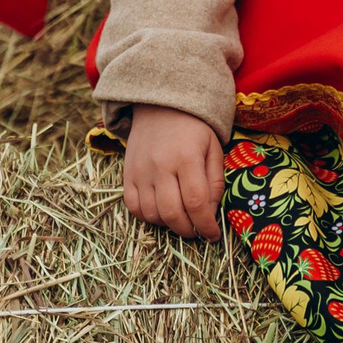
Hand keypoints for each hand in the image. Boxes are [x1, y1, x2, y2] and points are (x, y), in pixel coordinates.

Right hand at [121, 104, 223, 239]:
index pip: (196, 203)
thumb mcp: (213, 148)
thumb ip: (215, 182)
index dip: (206, 225)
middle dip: (188, 230)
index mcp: (186, 157)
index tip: (213, 235)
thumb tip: (210, 213)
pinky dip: (147, 217)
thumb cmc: (193, 128)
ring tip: (180, 220)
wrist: (160, 107)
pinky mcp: (127, 174)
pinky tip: (161, 213)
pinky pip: (133, 207)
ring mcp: (140, 171)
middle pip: (172, 213)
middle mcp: (160, 166)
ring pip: (151, 214)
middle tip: (197, 231)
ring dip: (168, 225)